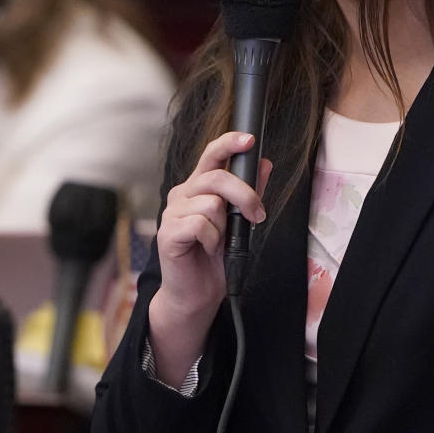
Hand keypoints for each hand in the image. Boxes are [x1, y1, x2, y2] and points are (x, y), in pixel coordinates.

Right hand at [148, 131, 271, 385]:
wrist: (198, 293)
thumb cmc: (215, 258)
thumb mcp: (239, 222)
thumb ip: (250, 192)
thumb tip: (265, 164)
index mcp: (197, 188)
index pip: (210, 155)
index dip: (228, 143)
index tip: (249, 139)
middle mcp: (182, 195)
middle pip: (216, 177)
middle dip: (244, 194)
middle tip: (257, 215)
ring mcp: (172, 213)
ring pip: (210, 203)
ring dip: (224, 227)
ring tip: (219, 242)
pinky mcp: (168, 233)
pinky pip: (200, 225)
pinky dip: (213, 240)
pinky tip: (208, 249)